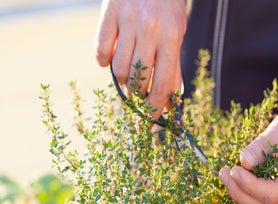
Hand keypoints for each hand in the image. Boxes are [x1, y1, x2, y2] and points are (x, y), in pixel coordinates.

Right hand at [94, 0, 186, 117]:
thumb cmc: (167, 7)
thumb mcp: (177, 34)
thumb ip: (173, 67)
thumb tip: (170, 102)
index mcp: (171, 37)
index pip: (162, 84)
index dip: (155, 107)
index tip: (151, 119)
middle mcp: (149, 29)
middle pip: (137, 80)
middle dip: (137, 94)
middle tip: (138, 92)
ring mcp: (127, 21)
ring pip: (117, 70)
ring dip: (122, 79)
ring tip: (128, 72)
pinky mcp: (108, 13)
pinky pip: (100, 51)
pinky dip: (104, 62)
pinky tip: (111, 58)